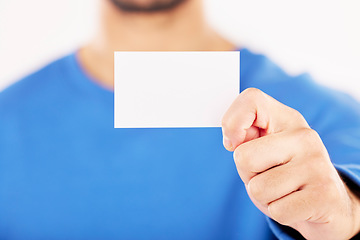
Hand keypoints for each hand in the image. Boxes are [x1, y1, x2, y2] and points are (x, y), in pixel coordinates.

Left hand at [221, 88, 359, 239]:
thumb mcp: (264, 149)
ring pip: (257, 189)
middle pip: (243, 157)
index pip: (250, 100)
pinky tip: (295, 204)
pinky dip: (279, 212)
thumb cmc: (284, 174)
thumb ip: (244, 136)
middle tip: (268, 175)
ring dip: (264, 197)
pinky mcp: (324, 194)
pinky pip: (276, 211)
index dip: (232, 123)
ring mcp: (316, 163)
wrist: (327, 203)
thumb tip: (231, 140)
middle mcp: (304, 136)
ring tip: (283, 190)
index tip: (236, 142)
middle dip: (247, 175)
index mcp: (287, 119)